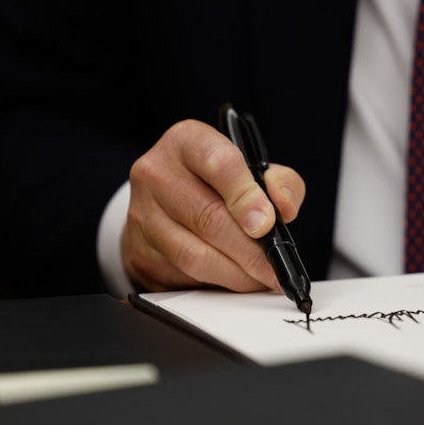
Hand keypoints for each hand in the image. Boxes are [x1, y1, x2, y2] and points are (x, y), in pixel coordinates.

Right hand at [120, 119, 305, 292]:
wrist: (167, 201)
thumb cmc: (217, 183)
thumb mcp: (252, 169)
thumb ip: (279, 183)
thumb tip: (284, 209)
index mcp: (188, 141)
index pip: (219, 163)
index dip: (246, 197)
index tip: (267, 224)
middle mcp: (157, 172)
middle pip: (208, 217)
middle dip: (250, 251)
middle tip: (275, 268)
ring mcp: (142, 213)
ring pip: (194, 254)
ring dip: (236, 274)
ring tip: (261, 279)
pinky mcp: (139, 250)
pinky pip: (183, 275)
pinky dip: (217, 283)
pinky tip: (236, 281)